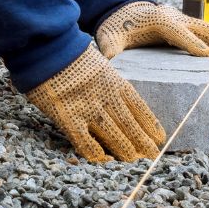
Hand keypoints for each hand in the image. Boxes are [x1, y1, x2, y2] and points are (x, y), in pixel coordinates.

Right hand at [26, 43, 165, 162]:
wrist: (48, 47)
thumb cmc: (67, 52)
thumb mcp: (95, 62)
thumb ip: (104, 80)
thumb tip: (110, 93)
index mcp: (114, 81)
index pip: (139, 106)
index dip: (150, 123)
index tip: (160, 136)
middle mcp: (106, 97)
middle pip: (131, 125)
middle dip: (143, 142)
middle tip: (152, 154)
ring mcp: (88, 109)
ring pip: (115, 136)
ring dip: (126, 151)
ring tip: (134, 160)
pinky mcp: (68, 118)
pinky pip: (85, 142)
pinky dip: (95, 153)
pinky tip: (103, 158)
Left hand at [94, 0, 208, 68]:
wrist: (121, 9)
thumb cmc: (116, 27)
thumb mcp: (109, 38)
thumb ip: (110, 49)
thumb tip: (108, 61)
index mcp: (159, 20)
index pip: (178, 33)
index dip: (192, 44)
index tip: (208, 56)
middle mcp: (175, 17)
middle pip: (202, 29)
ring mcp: (184, 20)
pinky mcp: (188, 25)